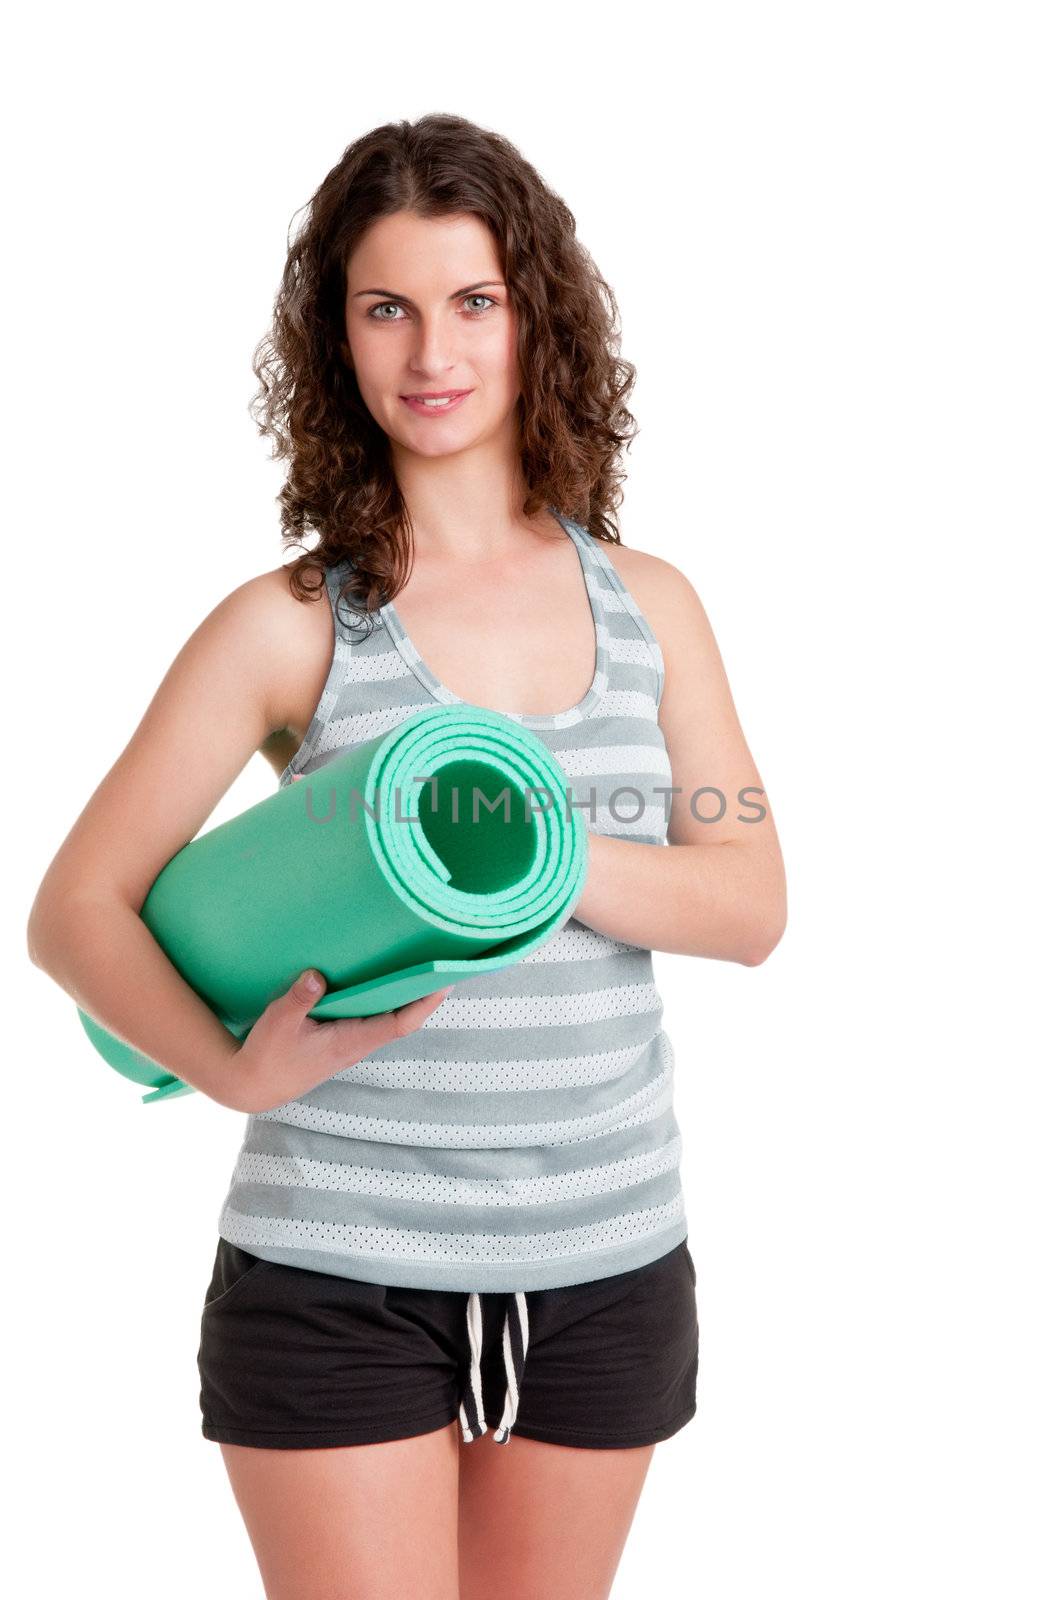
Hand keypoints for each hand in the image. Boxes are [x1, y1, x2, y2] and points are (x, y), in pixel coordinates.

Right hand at [233, 968, 452, 1113]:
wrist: (254, 1085)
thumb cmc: (268, 1056)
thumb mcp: (278, 1022)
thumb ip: (299, 998)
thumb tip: (317, 975)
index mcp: (351, 1042)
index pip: (400, 1023)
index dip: (425, 1003)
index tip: (445, 982)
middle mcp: (359, 1043)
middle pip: (403, 1018)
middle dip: (425, 994)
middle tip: (443, 961)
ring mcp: (352, 1042)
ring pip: (389, 1017)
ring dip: (406, 995)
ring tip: (423, 964)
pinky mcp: (341, 1039)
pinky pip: (372, 1017)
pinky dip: (384, 999)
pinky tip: (384, 979)